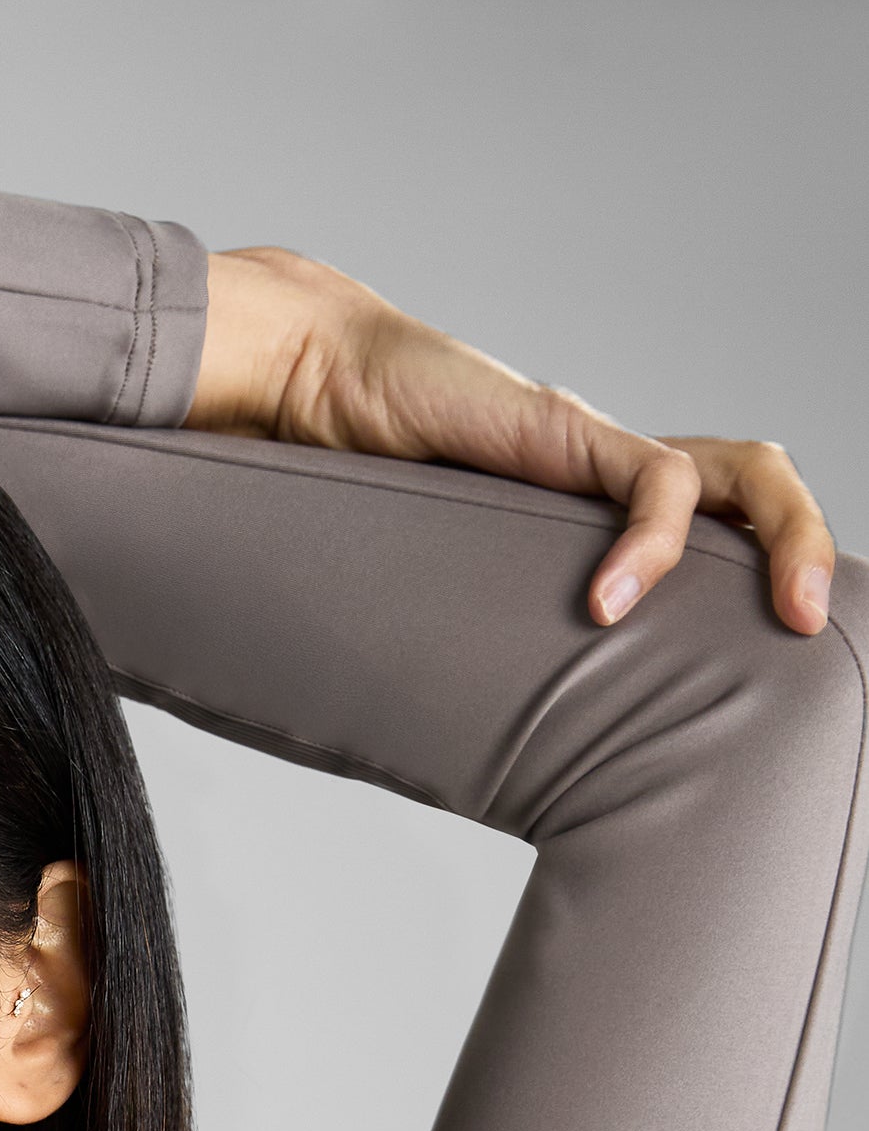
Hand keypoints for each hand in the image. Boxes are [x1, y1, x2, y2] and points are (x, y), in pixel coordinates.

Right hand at [189, 246, 834, 637]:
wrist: (322, 391)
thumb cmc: (362, 488)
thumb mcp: (444, 583)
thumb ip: (479, 630)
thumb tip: (469, 739)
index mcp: (600, 508)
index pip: (721, 520)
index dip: (762, 570)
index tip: (774, 649)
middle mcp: (618, 473)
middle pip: (758, 486)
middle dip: (807, 553)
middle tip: (806, 630)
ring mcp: (602, 450)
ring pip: (743, 470)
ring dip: (789, 537)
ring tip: (787, 613)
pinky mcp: (573, 434)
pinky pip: (657, 484)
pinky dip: (651, 551)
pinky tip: (605, 606)